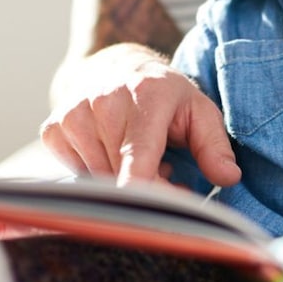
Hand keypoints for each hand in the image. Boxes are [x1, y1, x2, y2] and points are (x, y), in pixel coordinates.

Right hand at [41, 43, 241, 187]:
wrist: (115, 67)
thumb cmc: (164, 94)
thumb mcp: (199, 110)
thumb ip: (214, 145)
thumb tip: (228, 178)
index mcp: (147, 95)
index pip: (138, 157)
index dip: (149, 193)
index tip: (165, 215)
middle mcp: (104, 101)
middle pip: (122, 177)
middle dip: (149, 189)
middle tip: (167, 172)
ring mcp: (74, 114)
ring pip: (99, 181)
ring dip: (123, 181)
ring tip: (141, 155)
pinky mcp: (53, 129)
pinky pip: (77, 174)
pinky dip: (98, 174)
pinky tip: (113, 152)